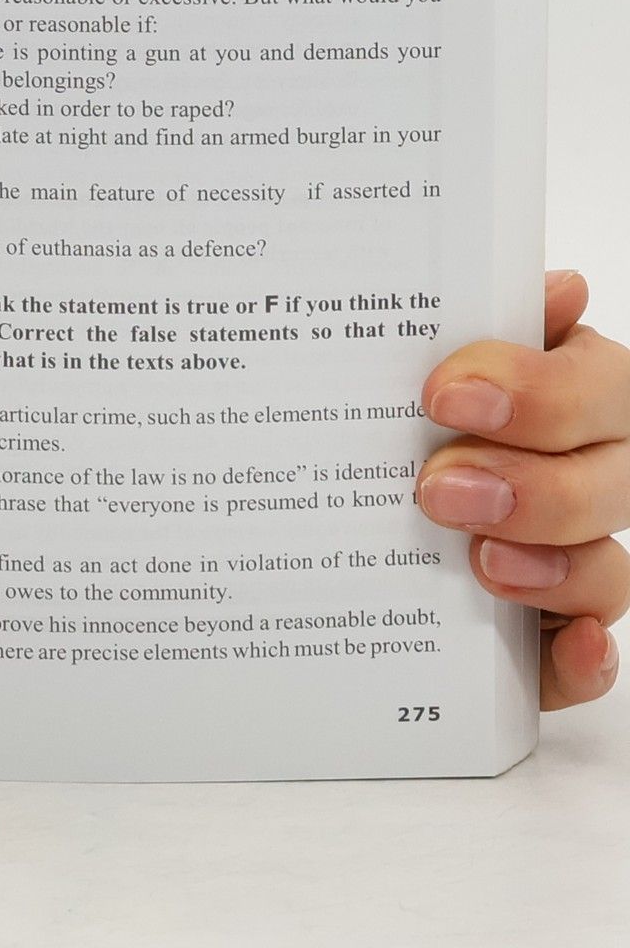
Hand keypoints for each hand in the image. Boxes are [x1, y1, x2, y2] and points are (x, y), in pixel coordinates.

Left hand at [418, 269, 627, 708]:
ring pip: (606, 570)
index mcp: (568, 396)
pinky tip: (569, 645)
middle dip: (530, 486)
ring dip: (552, 565)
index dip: (538, 389)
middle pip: (609, 482)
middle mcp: (585, 476)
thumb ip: (473, 324)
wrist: (343, 502)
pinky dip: (583, 659)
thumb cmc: (399, 419)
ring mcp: (572, 560)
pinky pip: (586, 659)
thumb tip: (558, 288)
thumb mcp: (422, 365)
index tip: (445, 394)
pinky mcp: (545, 640)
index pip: (600, 385)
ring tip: (478, 560)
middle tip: (437, 487)